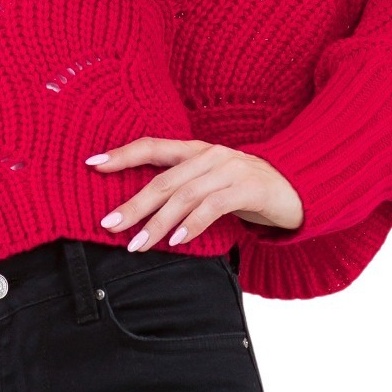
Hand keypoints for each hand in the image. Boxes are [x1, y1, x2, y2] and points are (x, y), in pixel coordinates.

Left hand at [86, 137, 302, 250]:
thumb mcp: (211, 184)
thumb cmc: (247, 189)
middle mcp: (209, 155)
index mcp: (196, 150)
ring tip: (138, 244)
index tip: (92, 164)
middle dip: (133, 204)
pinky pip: (213, 206)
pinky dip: (192, 224)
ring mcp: (230, 168)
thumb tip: (140, 212)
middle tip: (109, 224)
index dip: (121, 154)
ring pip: (184, 195)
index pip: (151, 146)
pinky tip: (177, 241)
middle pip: (162, 179)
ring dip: (158, 222)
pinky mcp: (249, 187)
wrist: (299, 187)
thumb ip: (182, 190)